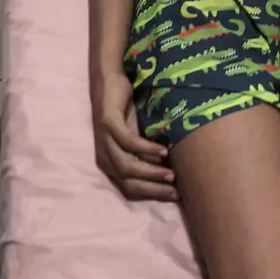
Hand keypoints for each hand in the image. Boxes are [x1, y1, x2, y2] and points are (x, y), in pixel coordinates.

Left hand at [91, 72, 177, 200]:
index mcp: (110, 163)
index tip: (174, 196)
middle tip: (175, 190)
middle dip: (153, 189)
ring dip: (151, 172)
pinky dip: (146, 149)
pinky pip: (128, 143)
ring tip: (170, 173)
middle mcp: (104, 157)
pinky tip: (162, 150)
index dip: (151, 194)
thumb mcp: (136, 137)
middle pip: (128, 182)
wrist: (110, 82)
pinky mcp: (108, 125)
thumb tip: (171, 170)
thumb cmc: (125, 111)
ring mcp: (104, 141)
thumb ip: (145, 154)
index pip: (130, 189)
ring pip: (127, 166)